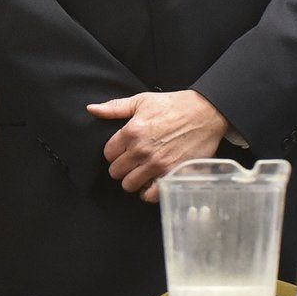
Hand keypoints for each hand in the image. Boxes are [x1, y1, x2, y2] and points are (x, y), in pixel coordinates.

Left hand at [87, 90, 230, 202]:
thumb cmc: (173, 105)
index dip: (113, 154)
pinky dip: (149, 193)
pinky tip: (151, 184)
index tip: (121, 152)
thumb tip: (91, 109)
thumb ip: (114, 107)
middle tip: (130, 164)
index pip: (108, 154)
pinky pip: (152, 194)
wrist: (205, 113)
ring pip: (130, 185)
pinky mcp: (173, 174)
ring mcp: (158, 164)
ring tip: (140, 174)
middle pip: (116, 172)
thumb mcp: (141, 101)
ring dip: (132, 181)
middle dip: (121, 168)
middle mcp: (141, 150)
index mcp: (131, 132)